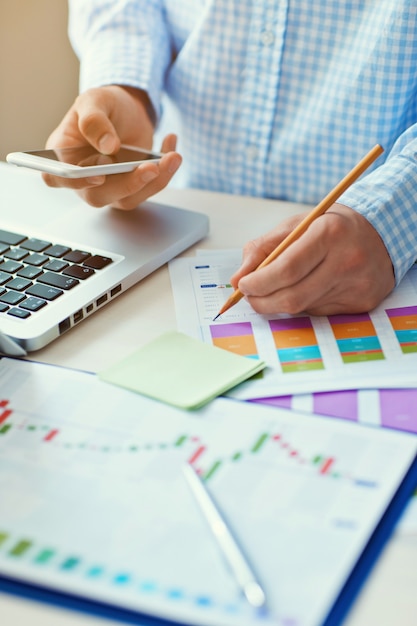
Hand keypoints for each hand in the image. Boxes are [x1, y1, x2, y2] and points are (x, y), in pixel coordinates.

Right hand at [42, 85, 181, 208]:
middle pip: (98, 196)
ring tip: (172, 156)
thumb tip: (107, 146)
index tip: (98, 175)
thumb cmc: (103, 106)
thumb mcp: (95, 100)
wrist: (127, 111)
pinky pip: (149, 189)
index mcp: (63, 155)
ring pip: (128, 198)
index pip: (57, 178)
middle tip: (149, 168)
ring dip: (154, 181)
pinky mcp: (131, 189)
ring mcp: (108, 187)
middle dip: (127, 184)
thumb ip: (94, 119)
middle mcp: (83, 178)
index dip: (75, 181)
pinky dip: (165, 172)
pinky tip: (171, 147)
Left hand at [230, 204, 394, 315]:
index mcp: (329, 233)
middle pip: (293, 297)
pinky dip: (304, 304)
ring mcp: (357, 285)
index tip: (243, 285)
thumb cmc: (331, 227)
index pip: (286, 269)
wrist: (382, 233)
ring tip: (277, 288)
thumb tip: (237, 279)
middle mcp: (347, 260)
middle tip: (250, 296)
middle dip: (263, 301)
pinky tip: (308, 288)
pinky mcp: (363, 303)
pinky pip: (320, 312)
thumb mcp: (296, 225)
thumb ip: (262, 249)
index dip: (258, 283)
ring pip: (304, 307)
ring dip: (281, 302)